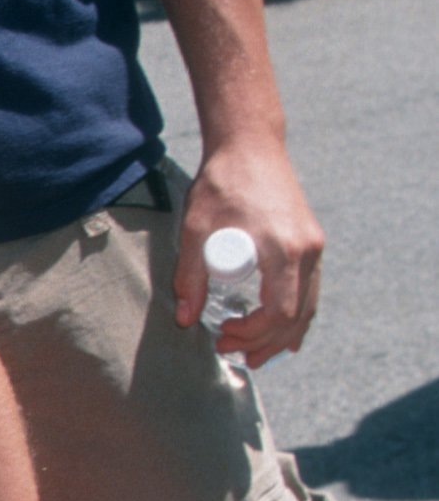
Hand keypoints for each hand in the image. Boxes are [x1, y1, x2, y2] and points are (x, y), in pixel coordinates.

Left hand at [177, 139, 322, 360]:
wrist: (251, 145)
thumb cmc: (221, 182)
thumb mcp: (196, 228)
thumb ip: (190, 275)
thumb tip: (186, 319)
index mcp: (282, 248)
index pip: (278, 311)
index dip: (252, 333)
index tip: (223, 335)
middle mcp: (307, 249)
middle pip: (296, 316)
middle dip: (265, 342)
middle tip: (231, 351)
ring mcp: (314, 245)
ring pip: (308, 306)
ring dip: (284, 335)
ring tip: (255, 355)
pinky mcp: (312, 241)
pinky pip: (311, 290)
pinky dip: (299, 316)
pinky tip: (286, 335)